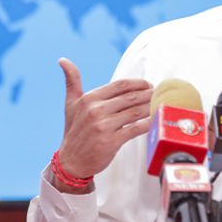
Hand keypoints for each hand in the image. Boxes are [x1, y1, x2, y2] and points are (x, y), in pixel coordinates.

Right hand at [52, 58, 152, 192]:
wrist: (71, 161)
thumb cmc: (74, 131)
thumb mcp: (70, 104)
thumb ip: (72, 81)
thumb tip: (63, 60)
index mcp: (89, 99)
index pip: (120, 85)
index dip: (138, 83)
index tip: (148, 85)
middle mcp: (96, 111)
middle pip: (131, 97)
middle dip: (148, 94)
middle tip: (158, 94)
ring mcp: (104, 126)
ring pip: (136, 112)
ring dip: (150, 107)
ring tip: (158, 104)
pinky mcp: (112, 141)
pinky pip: (136, 129)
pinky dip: (148, 123)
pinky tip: (155, 121)